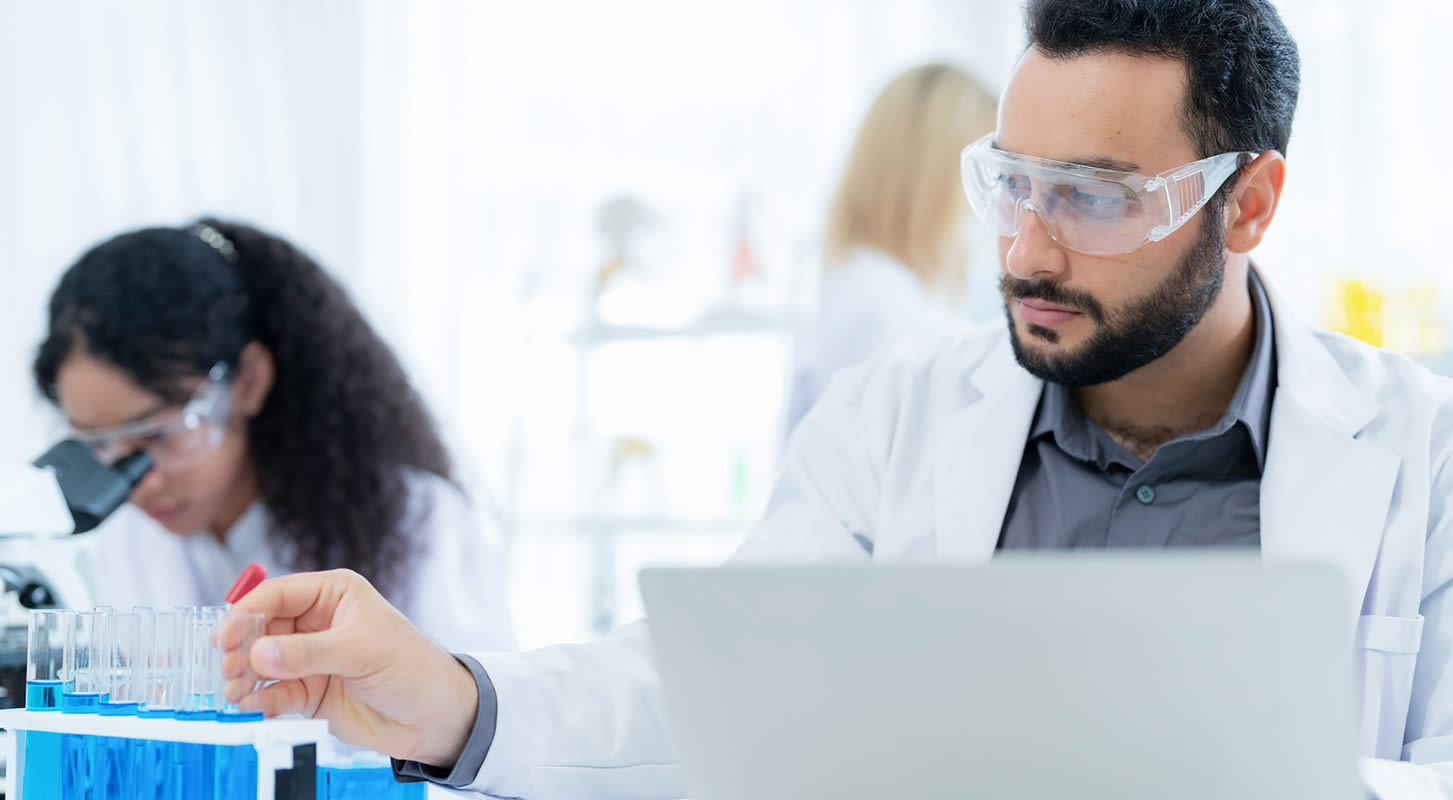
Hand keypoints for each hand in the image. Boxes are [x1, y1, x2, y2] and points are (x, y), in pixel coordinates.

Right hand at [219, 569, 478, 767]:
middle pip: (262, 628)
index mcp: (334, 594)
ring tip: (236, 692)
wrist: (434, 715)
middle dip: (242, 648)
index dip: (247, 611)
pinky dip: (259, 699)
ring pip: (263, 662)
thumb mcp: (359, 651)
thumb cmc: (411, 667)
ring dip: (244, 676)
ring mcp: (311, 657)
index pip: (278, 594)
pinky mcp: (309, 690)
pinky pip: (273, 691)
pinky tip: (252, 706)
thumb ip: (306, 653)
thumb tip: (258, 653)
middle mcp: (319, 622)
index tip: (225, 635)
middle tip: (228, 668)